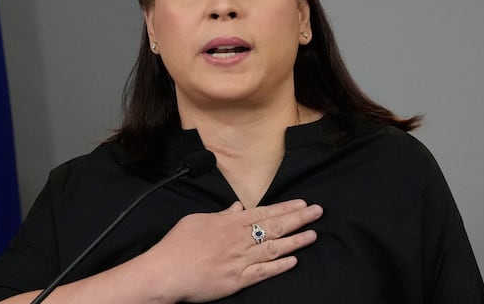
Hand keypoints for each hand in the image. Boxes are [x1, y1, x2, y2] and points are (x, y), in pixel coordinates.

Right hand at [140, 199, 321, 302]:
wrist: (165, 272)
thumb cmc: (177, 246)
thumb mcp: (197, 220)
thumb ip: (221, 215)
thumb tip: (236, 207)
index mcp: (229, 223)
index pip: (263, 212)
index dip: (285, 208)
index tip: (302, 204)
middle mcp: (238, 239)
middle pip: (274, 227)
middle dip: (298, 219)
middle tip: (318, 212)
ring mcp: (240, 260)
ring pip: (274, 248)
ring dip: (296, 240)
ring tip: (313, 234)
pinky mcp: (237, 280)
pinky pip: (264, 272)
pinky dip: (280, 266)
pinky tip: (294, 261)